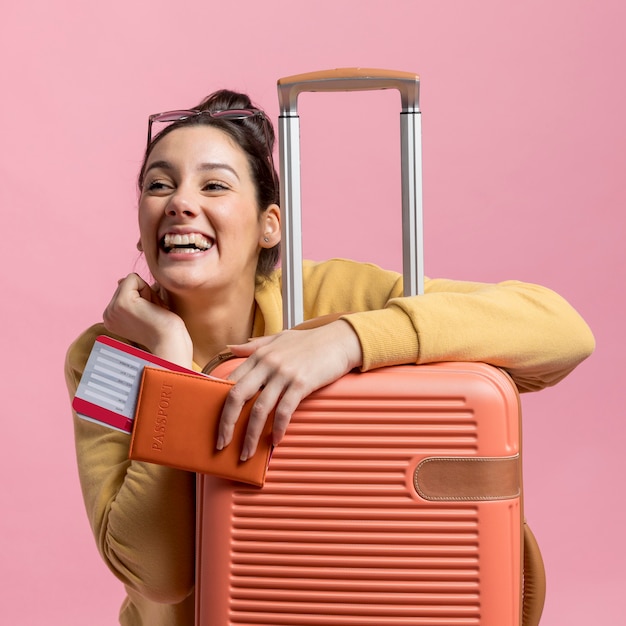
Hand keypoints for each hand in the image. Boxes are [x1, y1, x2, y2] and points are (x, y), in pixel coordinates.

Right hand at [102, 273, 192, 365]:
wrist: (170, 342)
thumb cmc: (164, 328)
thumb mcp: (145, 309)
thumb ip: (132, 294)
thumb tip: (120, 280)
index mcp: (111, 318)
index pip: (125, 291)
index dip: (143, 298)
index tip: (150, 315)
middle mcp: (108, 315)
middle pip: (126, 283)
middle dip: (145, 294)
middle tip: (153, 314)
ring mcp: (112, 309)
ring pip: (130, 280)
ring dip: (148, 293)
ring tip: (153, 312)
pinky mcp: (122, 303)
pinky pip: (133, 278)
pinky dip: (148, 290)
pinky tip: (152, 308)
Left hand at [217, 320, 362, 460]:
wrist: (340, 339)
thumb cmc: (310, 341)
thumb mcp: (278, 338)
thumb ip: (254, 346)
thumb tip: (230, 347)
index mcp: (259, 355)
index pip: (231, 382)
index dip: (220, 405)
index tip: (216, 424)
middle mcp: (268, 364)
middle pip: (237, 396)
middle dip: (226, 424)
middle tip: (221, 444)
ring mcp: (284, 374)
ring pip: (260, 409)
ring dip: (250, 435)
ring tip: (246, 454)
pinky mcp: (301, 383)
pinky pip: (284, 411)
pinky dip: (278, 429)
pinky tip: (275, 441)